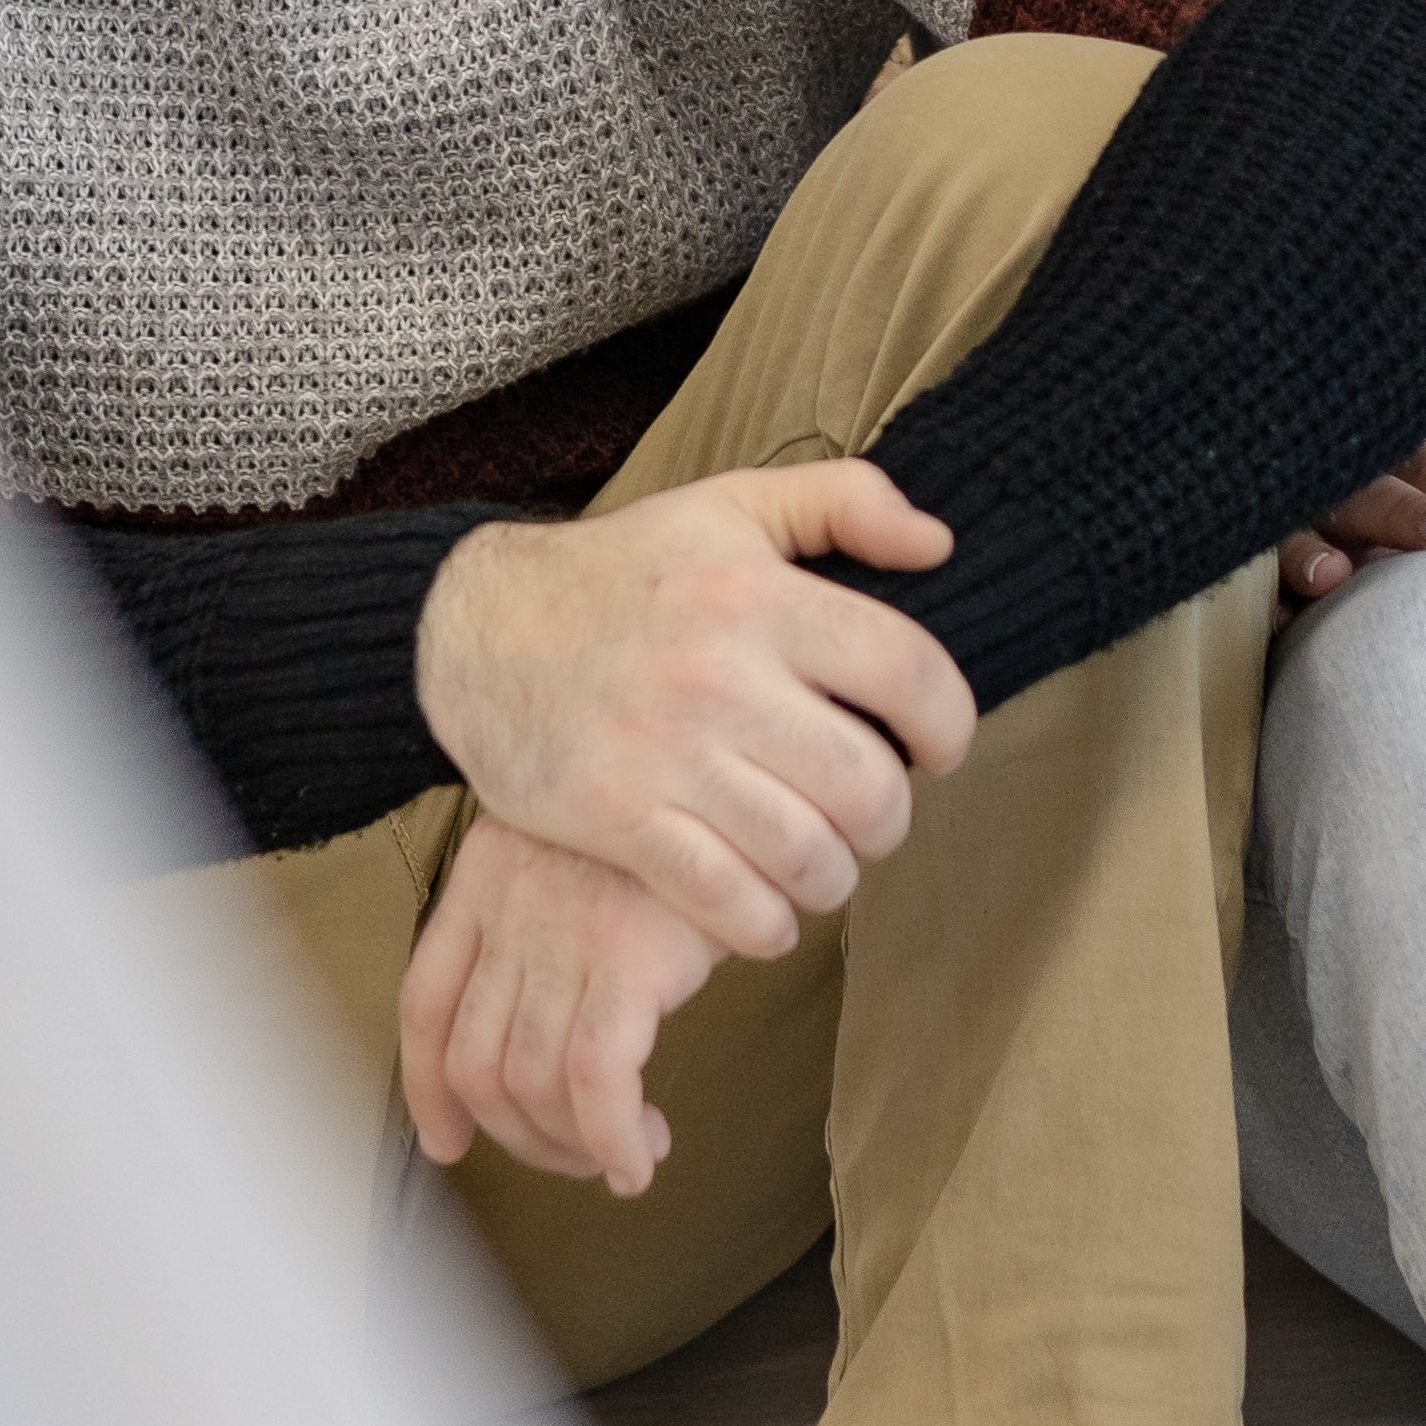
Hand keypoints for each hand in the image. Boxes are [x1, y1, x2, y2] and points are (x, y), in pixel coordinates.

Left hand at [400, 815, 716, 1196]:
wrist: (743, 778)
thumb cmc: (678, 820)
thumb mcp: (583, 842)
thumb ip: (545, 914)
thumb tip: (535, 1032)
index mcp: (485, 875)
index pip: (426, 1004)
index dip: (428, 1091)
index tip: (450, 1142)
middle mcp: (509, 906)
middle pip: (475, 1063)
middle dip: (518, 1135)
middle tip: (572, 1156)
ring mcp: (564, 932)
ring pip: (530, 1083)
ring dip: (571, 1146)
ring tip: (622, 1154)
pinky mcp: (628, 956)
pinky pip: (595, 1081)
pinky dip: (611, 1139)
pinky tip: (640, 1158)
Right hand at [412, 470, 977, 963]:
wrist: (476, 629)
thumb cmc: (623, 571)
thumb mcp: (731, 505)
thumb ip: (844, 501)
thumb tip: (939, 545)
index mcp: (760, 597)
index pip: (907, 672)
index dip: (949, 722)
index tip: (939, 744)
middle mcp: (720, 678)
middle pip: (867, 786)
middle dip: (892, 815)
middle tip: (874, 811)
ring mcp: (667, 757)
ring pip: (806, 856)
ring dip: (835, 876)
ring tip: (825, 859)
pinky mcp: (618, 819)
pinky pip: (726, 901)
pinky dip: (766, 923)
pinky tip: (767, 907)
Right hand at [1277, 434, 1425, 616]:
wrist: (1326, 518)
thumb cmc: (1420, 524)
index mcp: (1412, 469)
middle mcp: (1353, 489)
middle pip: (1377, 495)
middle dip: (1411, 515)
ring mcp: (1299, 526)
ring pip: (1302, 533)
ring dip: (1315, 552)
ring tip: (1333, 576)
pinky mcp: (1261, 571)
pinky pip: (1257, 586)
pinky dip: (1267, 602)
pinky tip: (1279, 622)